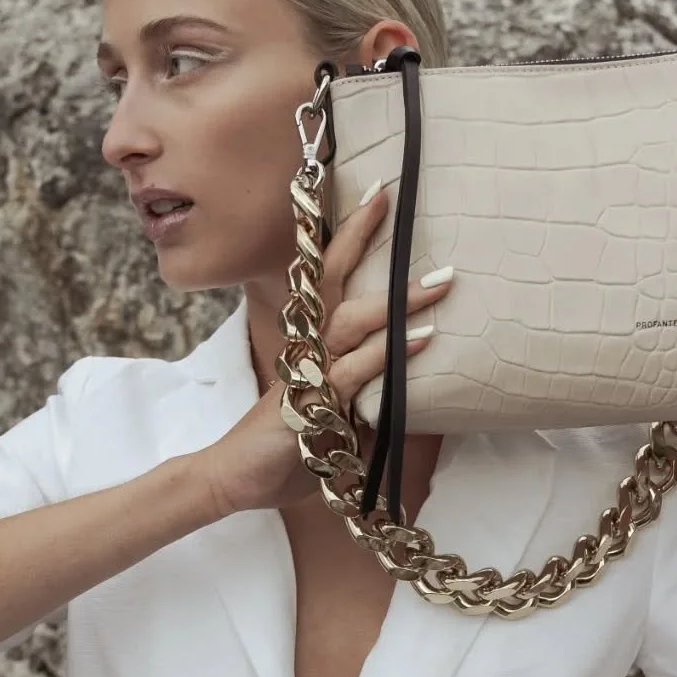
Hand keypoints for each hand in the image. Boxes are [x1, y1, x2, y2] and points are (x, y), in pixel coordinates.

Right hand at [199, 185, 451, 518]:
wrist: (237, 479)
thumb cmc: (288, 449)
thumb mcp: (337, 417)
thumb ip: (367, 397)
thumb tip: (405, 388)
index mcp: (310, 340)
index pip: (330, 276)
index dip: (350, 235)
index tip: (376, 196)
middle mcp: (307, 346)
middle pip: (334, 278)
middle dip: (362, 236)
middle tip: (393, 197)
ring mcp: (308, 372)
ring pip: (353, 321)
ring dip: (398, 299)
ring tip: (439, 279)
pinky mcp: (311, 404)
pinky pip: (355, 372)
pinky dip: (390, 353)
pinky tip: (423, 337)